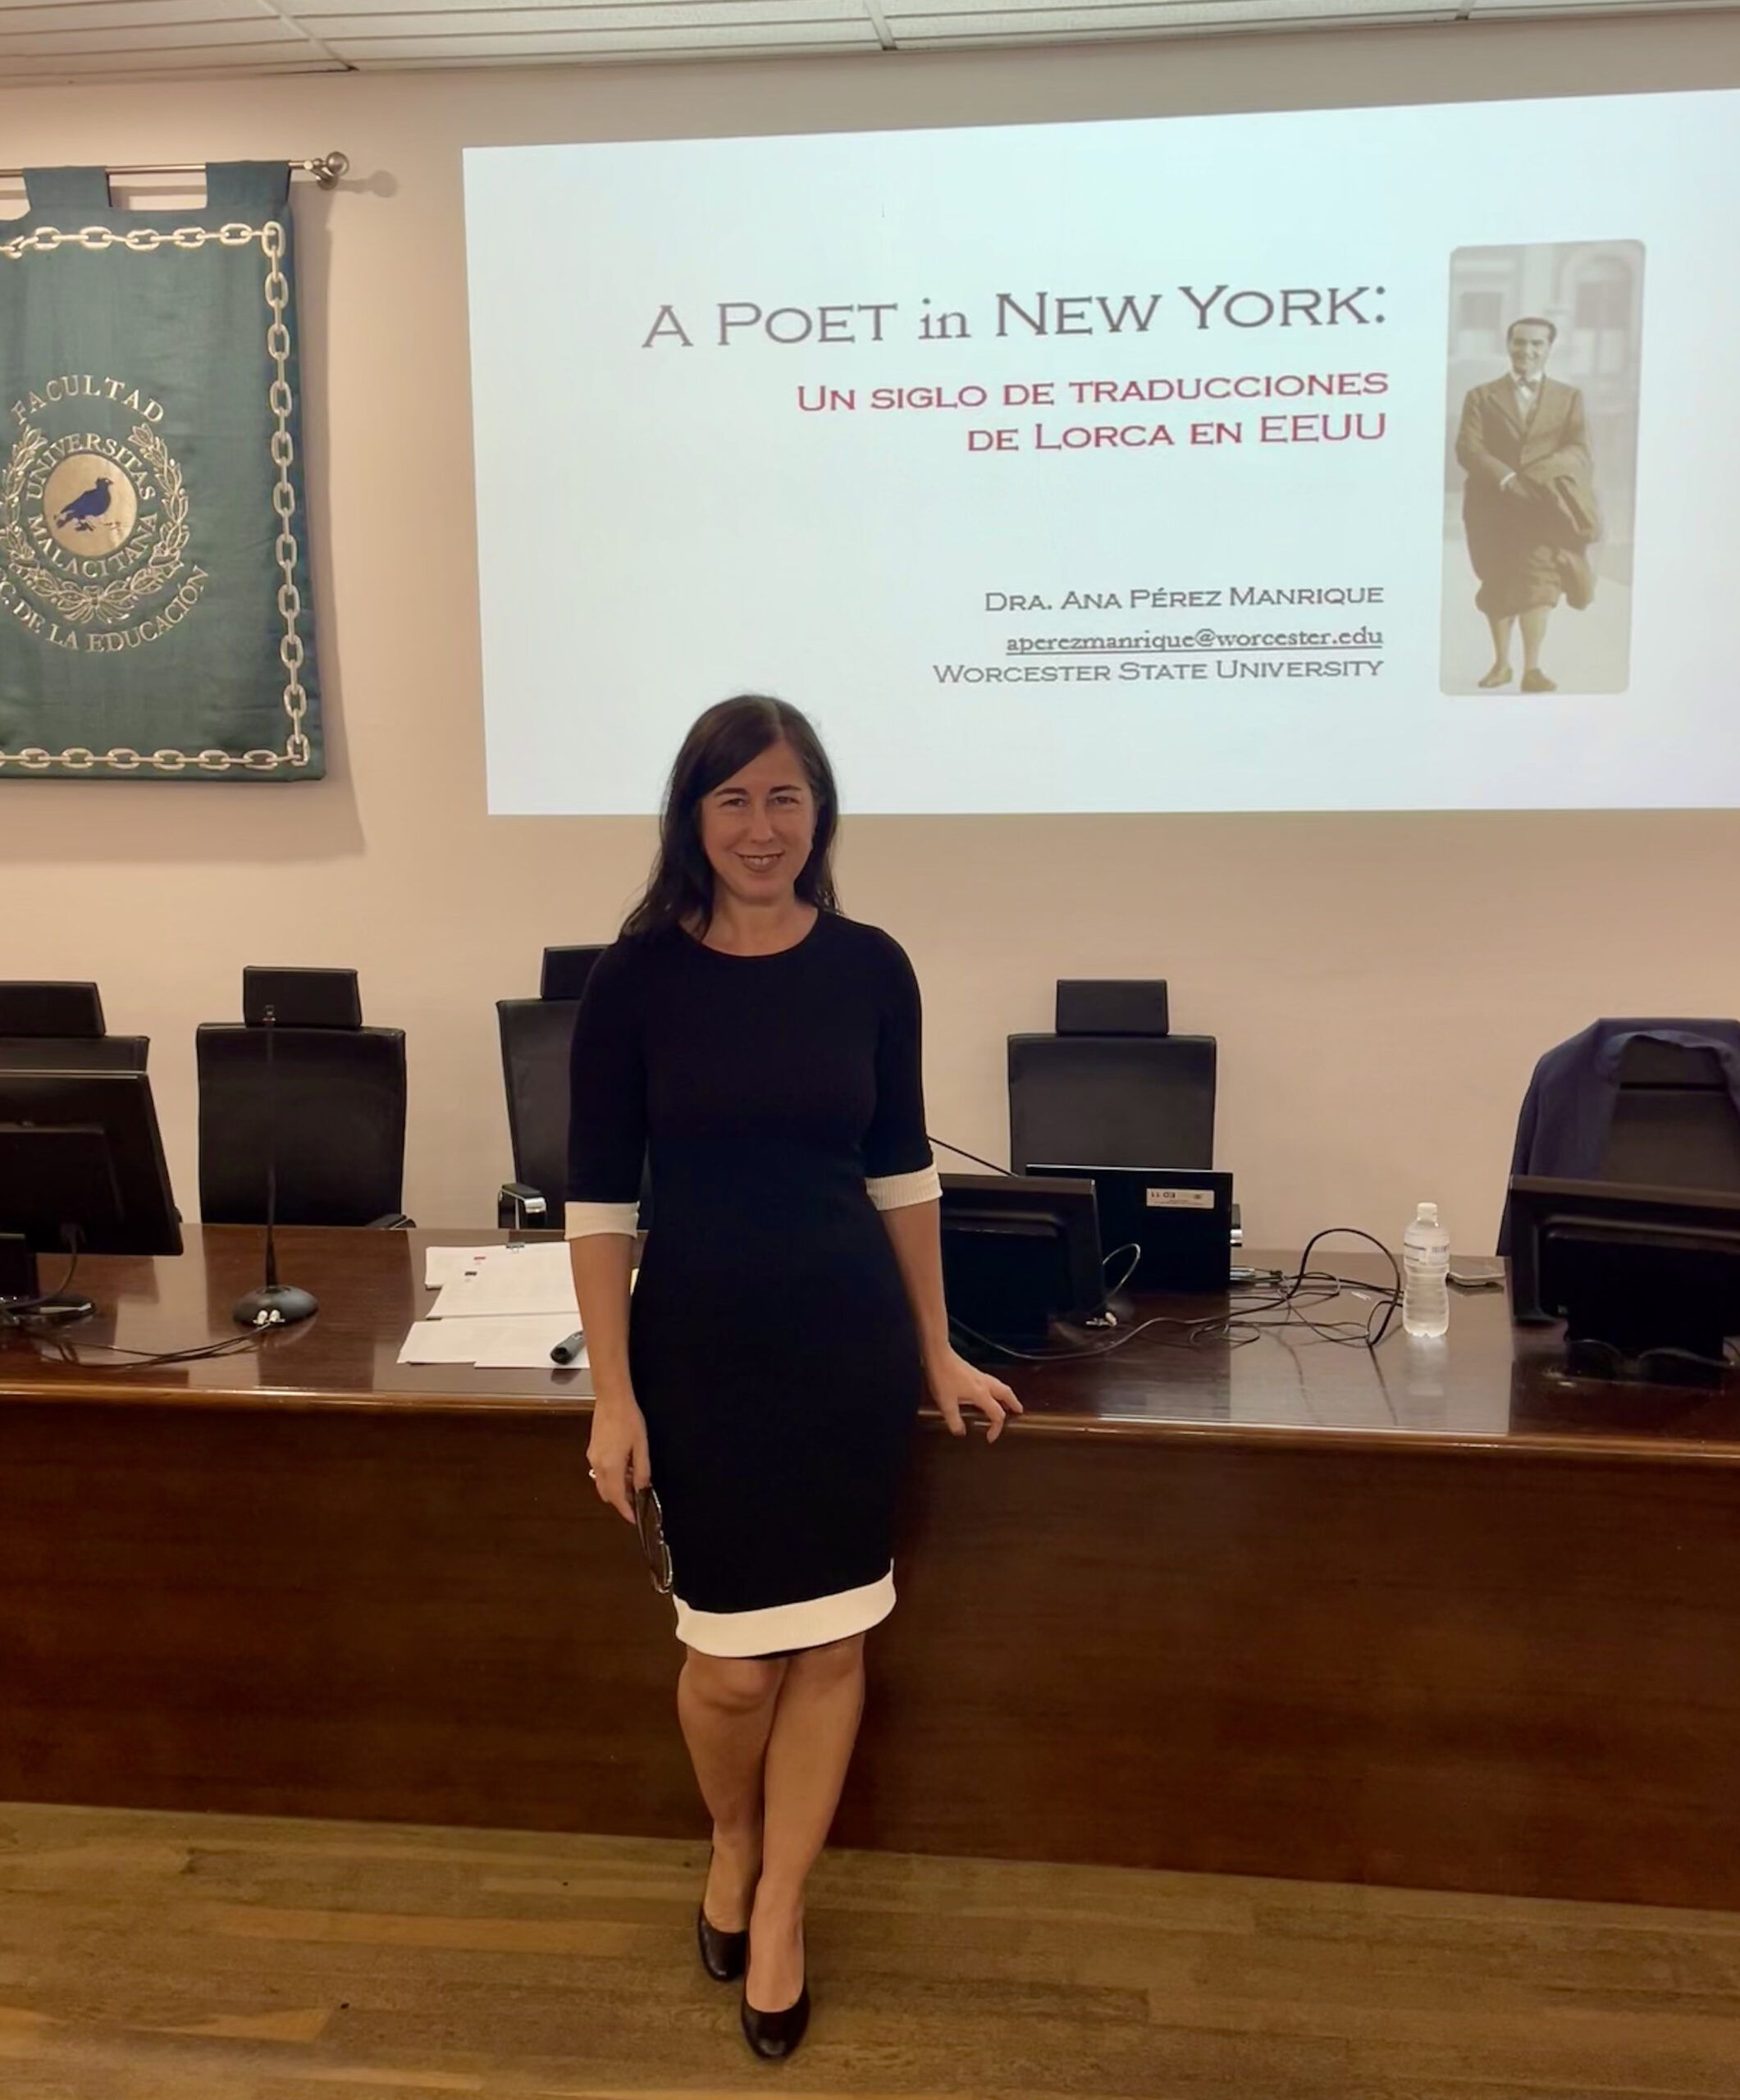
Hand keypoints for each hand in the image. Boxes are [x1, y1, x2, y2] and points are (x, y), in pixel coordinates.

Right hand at [587, 1394, 650, 1521]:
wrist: (611, 1399)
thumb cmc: (629, 1420)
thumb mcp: (641, 1446)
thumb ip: (642, 1470)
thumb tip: (641, 1489)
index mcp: (611, 1466)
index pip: (617, 1497)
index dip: (625, 1511)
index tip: (633, 1519)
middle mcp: (598, 1465)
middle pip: (607, 1494)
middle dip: (621, 1500)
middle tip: (637, 1497)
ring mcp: (592, 1458)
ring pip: (602, 1483)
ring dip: (616, 1488)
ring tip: (634, 1479)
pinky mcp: (592, 1451)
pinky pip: (601, 1472)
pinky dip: (611, 1477)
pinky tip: (625, 1467)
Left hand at [925, 1348, 1022, 1442]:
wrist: (938, 1356)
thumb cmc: (942, 1378)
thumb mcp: (946, 1404)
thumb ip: (954, 1421)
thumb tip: (960, 1432)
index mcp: (981, 1394)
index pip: (997, 1414)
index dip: (997, 1428)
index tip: (990, 1438)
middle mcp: (985, 1384)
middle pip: (1007, 1394)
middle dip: (1014, 1404)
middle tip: (1019, 1411)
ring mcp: (980, 1376)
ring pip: (1001, 1386)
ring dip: (1007, 1395)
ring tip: (1009, 1402)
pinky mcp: (974, 1371)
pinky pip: (993, 1382)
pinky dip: (998, 1389)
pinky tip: (990, 1392)